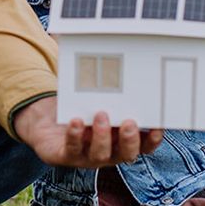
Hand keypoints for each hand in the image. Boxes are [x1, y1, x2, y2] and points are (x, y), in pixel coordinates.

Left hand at [13, 96, 162, 166]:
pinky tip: (76, 121)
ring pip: (99, 155)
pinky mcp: (64, 155)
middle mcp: (107, 152)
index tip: (159, 126)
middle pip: (126, 154)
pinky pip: (72, 148)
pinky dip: (75, 135)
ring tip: (101, 115)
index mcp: (120, 140)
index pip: (143, 145)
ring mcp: (86, 157)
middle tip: (129, 122)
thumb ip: (106, 81)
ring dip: (102, 136)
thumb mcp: (93, 96)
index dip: (152, 140)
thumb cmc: (77, 107)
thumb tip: (110, 48)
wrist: (45, 123)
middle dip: (129, 140)